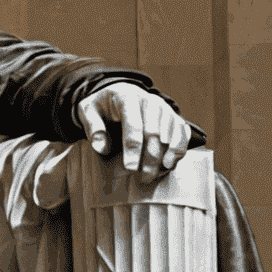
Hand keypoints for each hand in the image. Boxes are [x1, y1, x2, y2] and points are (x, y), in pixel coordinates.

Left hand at [76, 83, 192, 181]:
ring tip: (154, 175)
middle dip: (150, 158)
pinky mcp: (174, 117)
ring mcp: (165, 109)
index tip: (130, 168)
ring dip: (165, 157)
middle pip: (155, 133)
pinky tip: (169, 165)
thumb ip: (92, 127)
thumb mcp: (88, 111)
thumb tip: (101, 148)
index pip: (133, 124)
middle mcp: (150, 101)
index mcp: (128, 97)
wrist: (120, 93)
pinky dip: (179, 150)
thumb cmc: (102, 106)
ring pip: (172, 134)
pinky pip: (183, 134)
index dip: (133, 148)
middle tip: (143, 178)